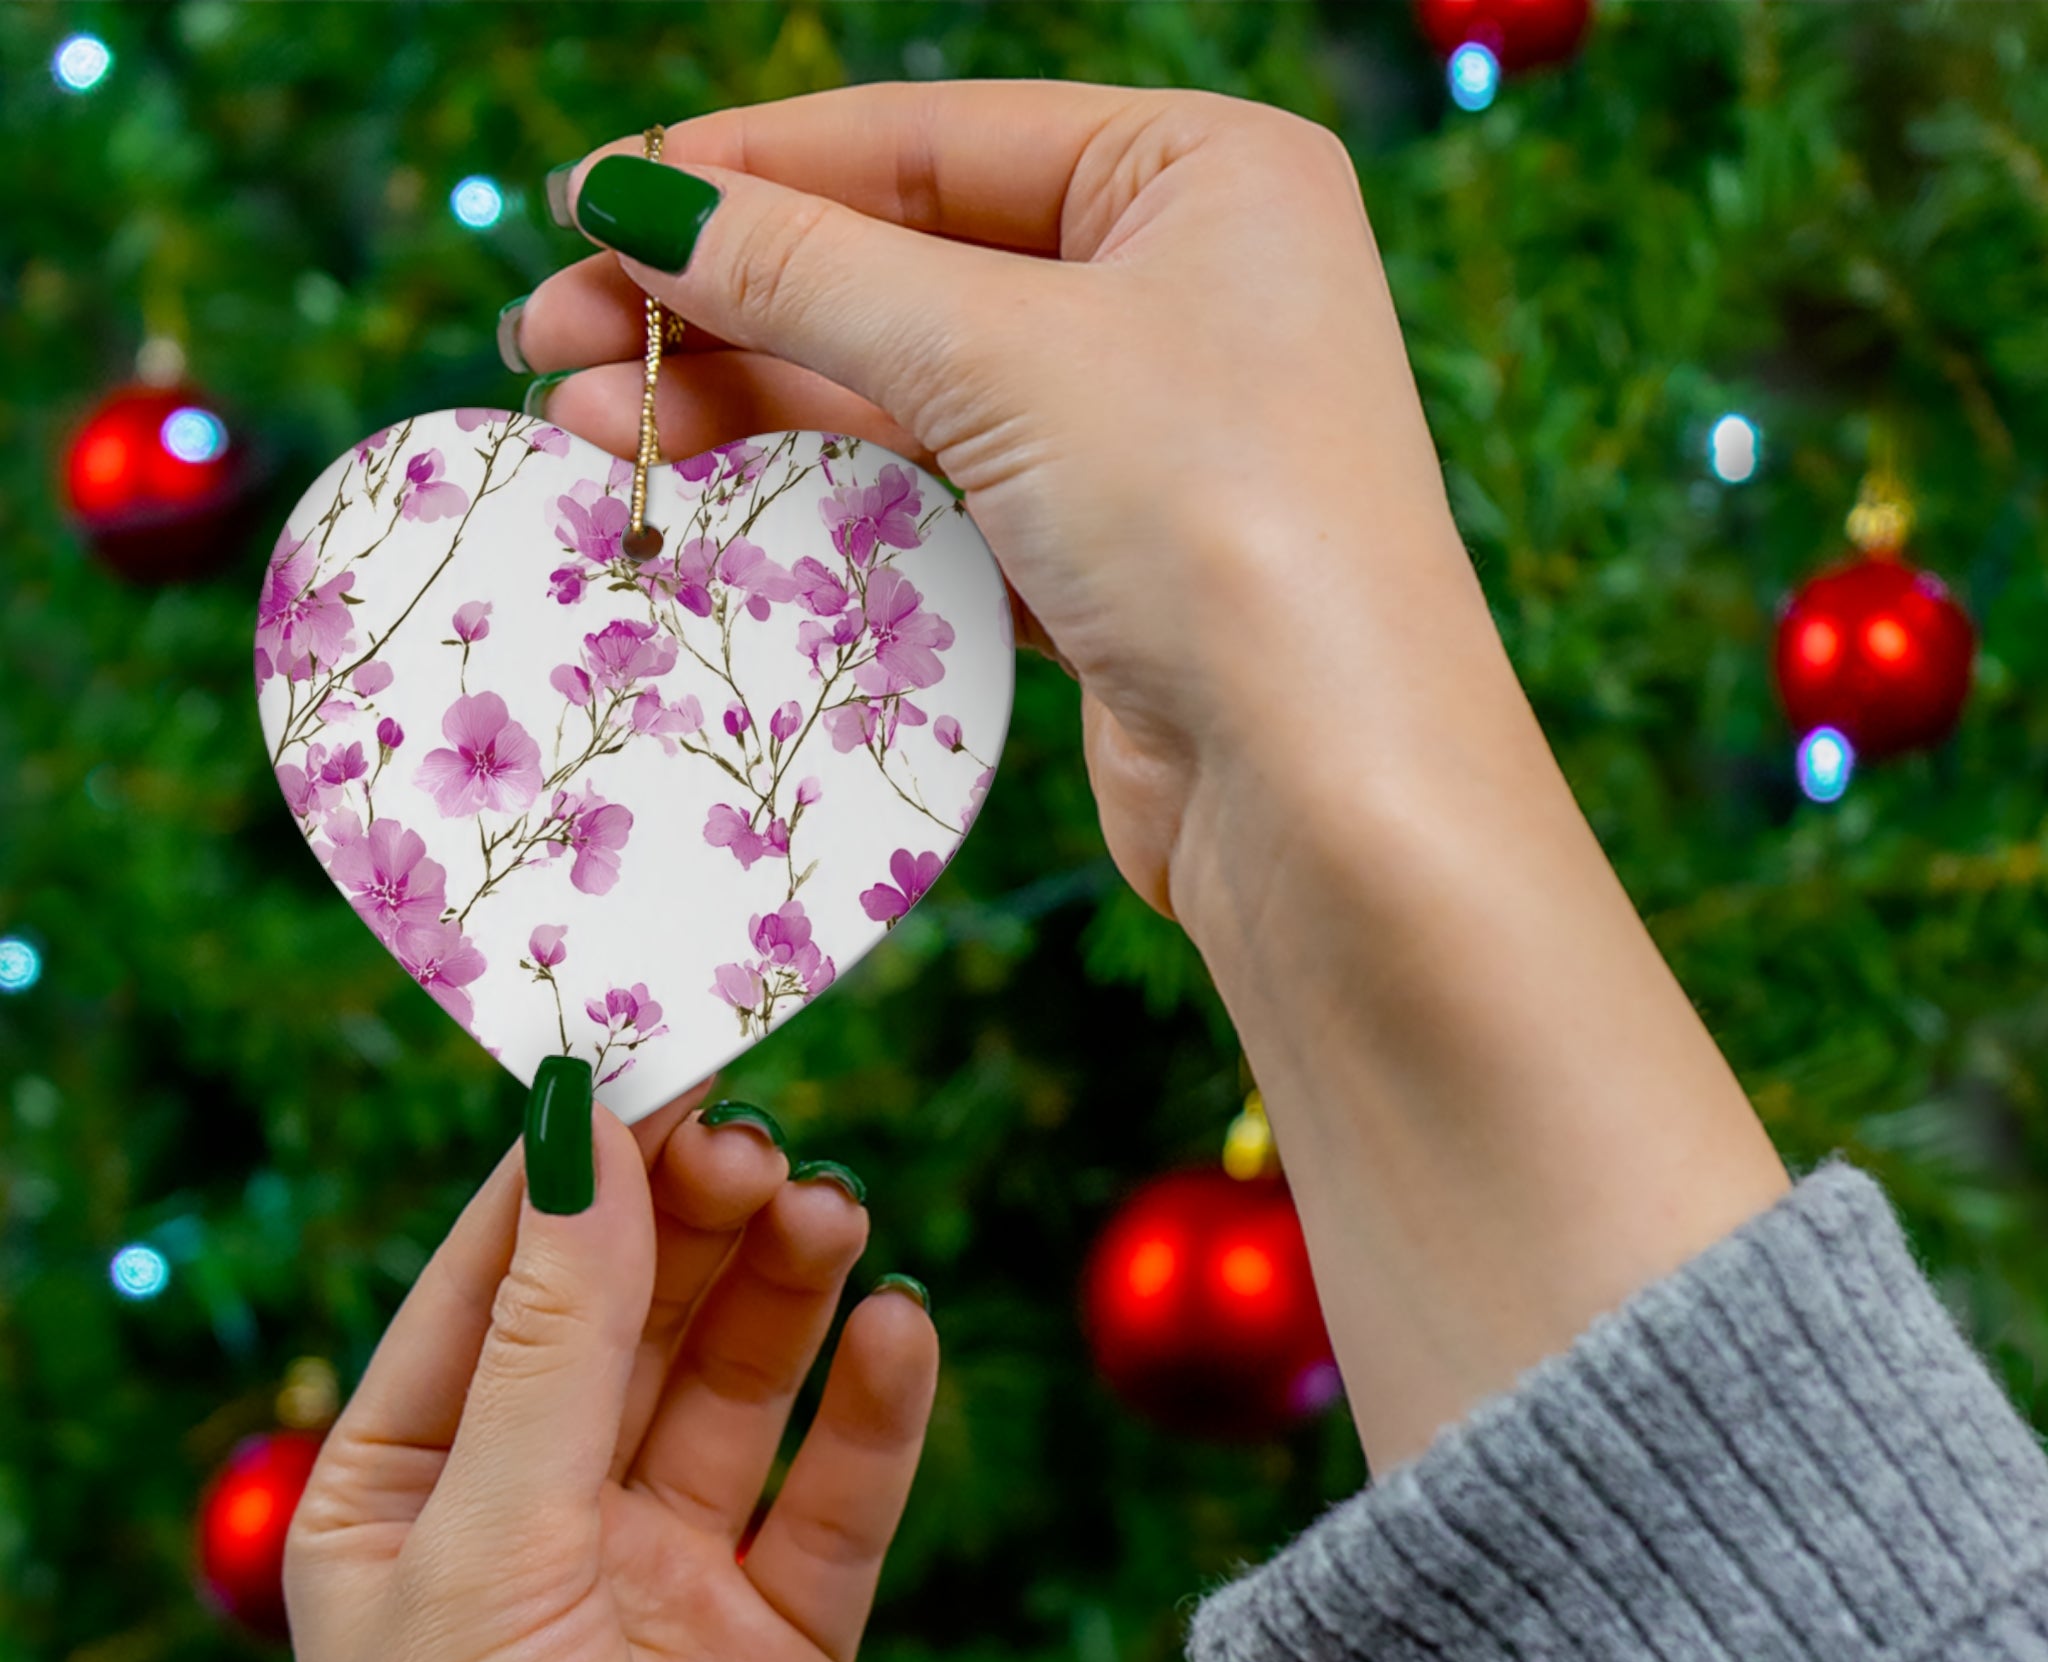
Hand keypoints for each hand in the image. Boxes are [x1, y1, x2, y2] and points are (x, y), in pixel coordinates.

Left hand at [285, 1088, 936, 1661]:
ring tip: (835, 1215)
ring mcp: (665, 1579)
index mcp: (410, 1492)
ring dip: (788, 1293)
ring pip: (738, 1387)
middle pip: (633, 1316)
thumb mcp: (491, 1551)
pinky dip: (874, 1410)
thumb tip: (580, 1125)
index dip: (578, 1166)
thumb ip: (555, 1339)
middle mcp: (538, 1521)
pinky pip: (837, 1497)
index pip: (498, 1279)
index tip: (660, 1053)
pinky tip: (901, 1331)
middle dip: (695, 1223)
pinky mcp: (782, 1643)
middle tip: (765, 1145)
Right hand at [513, 80, 1465, 923]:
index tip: (587, 200)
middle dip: (723, 299)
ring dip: (751, 400)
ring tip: (586, 424)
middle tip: (549, 337)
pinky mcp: (1109, 556)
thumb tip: (633, 198)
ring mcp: (1146, 428)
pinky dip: (828, 489)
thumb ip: (809, 270)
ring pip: (909, 386)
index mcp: (1200, 172)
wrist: (1329, 792)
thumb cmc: (1213, 520)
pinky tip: (710, 492)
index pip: (927, 139)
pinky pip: (939, 490)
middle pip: (903, 262)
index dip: (746, 167)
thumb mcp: (1001, 356)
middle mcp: (1182, 285)